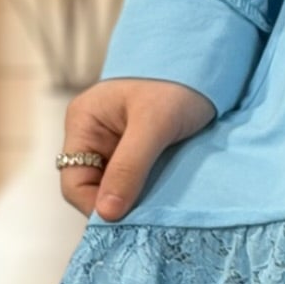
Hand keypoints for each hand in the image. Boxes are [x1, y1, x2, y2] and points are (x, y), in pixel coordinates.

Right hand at [60, 77, 216, 221]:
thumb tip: (106, 215)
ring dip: (136, 200)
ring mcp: (116, 143)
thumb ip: (129, 167)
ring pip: (117, 187)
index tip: (125, 223)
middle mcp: (94, 135)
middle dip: (117, 205)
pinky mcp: (140, 149)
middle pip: (94, 188)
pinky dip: (149, 191)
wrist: (210, 60)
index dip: (95, 206)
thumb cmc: (178, 82)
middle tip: (145, 222)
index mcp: (84, 123)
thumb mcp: (154, 124)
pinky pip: (137, 180)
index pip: (74, 182)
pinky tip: (164, 198)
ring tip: (158, 212)